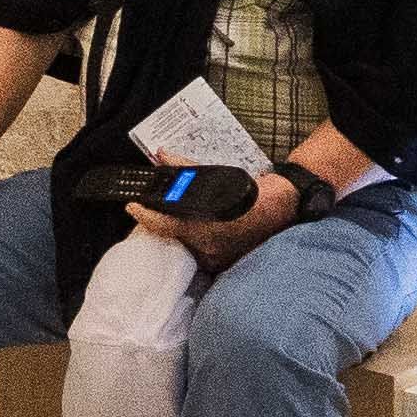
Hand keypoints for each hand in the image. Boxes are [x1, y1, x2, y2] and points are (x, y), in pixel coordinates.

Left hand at [125, 167, 299, 278]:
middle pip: (172, 237)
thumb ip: (187, 168)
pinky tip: (190, 229)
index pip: (165, 225)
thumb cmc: (252, 192)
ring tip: (169, 217)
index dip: (145, 215)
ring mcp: (217, 257)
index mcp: (207, 227)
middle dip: (159, 223)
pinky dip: (191, 239)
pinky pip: (198, 252)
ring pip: (184, 246)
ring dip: (175, 232)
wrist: (285, 206)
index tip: (131, 205)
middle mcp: (210, 247)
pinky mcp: (223, 260)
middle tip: (149, 209)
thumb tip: (162, 155)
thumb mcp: (219, 176)